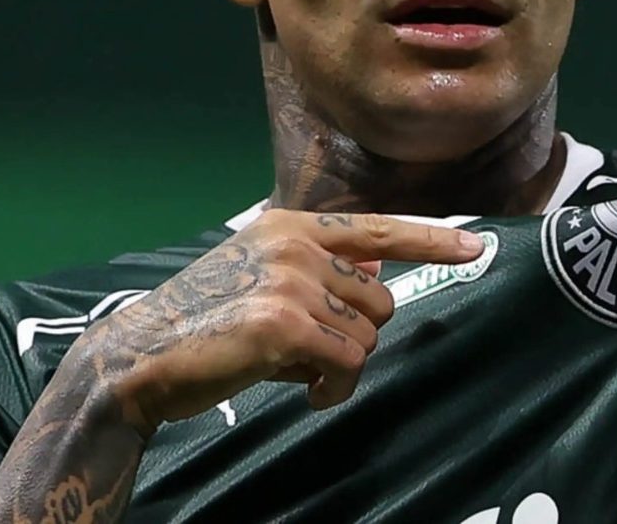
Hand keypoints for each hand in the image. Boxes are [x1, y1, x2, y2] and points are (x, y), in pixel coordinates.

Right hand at [78, 210, 483, 433]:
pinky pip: (349, 364)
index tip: (475, 246)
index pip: (378, 228)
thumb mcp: (262, 273)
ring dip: (341, 363)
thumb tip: (374, 284)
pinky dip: (333, 387)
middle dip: (356, 331)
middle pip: (380, 298)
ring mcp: (292, 282)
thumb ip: (319, 271)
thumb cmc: (207, 318)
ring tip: (296, 369)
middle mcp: (297, 246)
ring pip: (367, 335)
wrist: (141, 355)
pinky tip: (302, 389)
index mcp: (292, 226)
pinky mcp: (286, 324)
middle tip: (310, 349)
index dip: (432, 240)